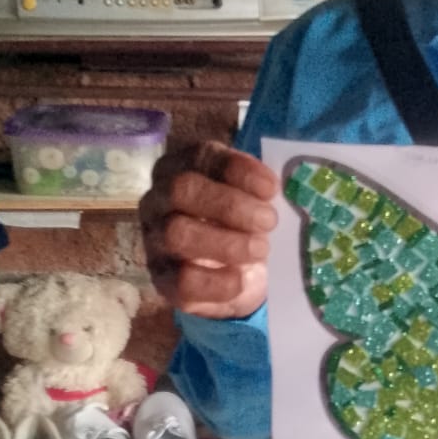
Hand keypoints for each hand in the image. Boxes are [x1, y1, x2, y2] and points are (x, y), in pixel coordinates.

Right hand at [140, 142, 277, 319]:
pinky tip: (240, 279)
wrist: (232, 276)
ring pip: (177, 233)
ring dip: (226, 243)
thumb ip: (261, 192)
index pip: (201, 156)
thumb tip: (282, 194)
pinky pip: (182, 280)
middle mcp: (159, 199)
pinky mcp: (161, 279)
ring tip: (260, 250)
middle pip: (183, 189)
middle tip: (269, 221)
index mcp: (182, 168)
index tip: (271, 188)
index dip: (239, 170)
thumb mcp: (254, 202)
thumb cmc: (244, 226)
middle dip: (231, 206)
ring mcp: (155, 239)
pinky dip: (217, 282)